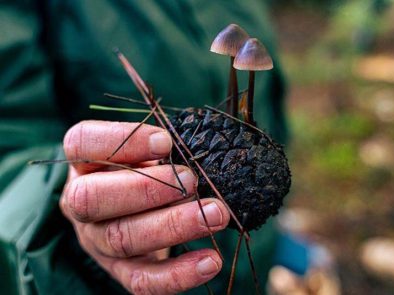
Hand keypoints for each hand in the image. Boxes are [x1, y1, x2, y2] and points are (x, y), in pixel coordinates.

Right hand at [60, 120, 229, 293]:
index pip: (81, 143)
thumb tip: (195, 150)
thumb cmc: (142, 171)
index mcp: (83, 164)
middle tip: (191, 181)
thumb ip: (159, 150)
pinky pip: (143, 281)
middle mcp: (79, 204)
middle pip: (93, 199)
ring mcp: (97, 241)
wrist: (131, 212)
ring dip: (173, 226)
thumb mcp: (143, 153)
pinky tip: (210, 261)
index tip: (166, 142)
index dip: (121, 140)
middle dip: (146, 189)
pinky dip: (178, 274)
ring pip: (122, 239)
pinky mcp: (121, 271)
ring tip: (214, 215)